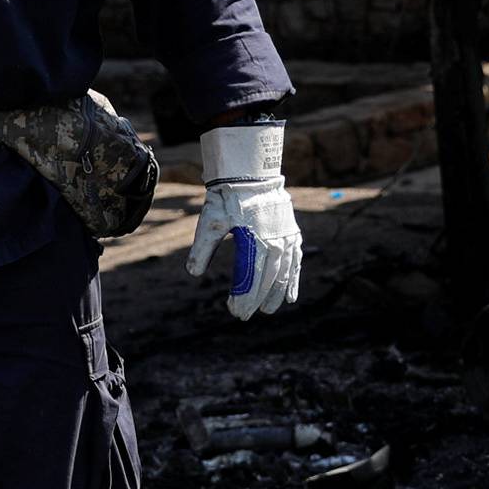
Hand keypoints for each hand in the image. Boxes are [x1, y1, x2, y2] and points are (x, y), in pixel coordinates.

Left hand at [184, 123, 301, 319]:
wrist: (251, 172)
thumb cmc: (226, 197)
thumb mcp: (210, 221)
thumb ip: (203, 248)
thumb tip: (193, 273)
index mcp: (253, 239)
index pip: (249, 277)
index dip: (243, 297)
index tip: (235, 311)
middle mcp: (273, 241)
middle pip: (267, 279)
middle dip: (256, 300)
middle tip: (245, 316)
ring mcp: (285, 237)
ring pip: (284, 273)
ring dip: (276, 294)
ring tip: (268, 310)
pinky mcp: (291, 232)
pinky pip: (295, 261)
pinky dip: (294, 279)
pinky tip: (291, 296)